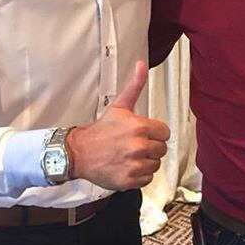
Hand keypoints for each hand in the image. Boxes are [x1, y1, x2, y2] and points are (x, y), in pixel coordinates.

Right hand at [67, 61, 169, 189]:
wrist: (80, 152)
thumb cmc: (101, 130)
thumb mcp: (119, 106)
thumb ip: (135, 85)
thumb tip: (141, 64)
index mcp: (140, 127)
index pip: (165, 133)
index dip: (155, 133)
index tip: (143, 134)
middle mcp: (139, 146)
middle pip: (161, 149)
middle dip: (150, 147)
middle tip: (133, 144)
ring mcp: (135, 164)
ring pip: (155, 164)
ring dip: (145, 161)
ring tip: (129, 155)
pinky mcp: (130, 180)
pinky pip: (147, 178)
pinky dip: (139, 175)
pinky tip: (127, 166)